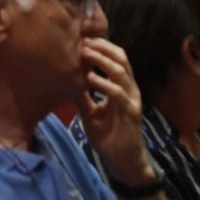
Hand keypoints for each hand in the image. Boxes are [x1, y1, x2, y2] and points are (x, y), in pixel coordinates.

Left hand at [77, 36, 153, 182]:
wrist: (124, 160)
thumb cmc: (109, 136)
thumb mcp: (90, 113)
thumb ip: (82, 97)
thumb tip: (67, 81)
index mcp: (123, 87)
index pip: (117, 58)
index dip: (102, 46)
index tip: (83, 39)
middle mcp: (130, 89)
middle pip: (121, 58)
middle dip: (102, 47)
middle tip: (83, 42)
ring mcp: (132, 100)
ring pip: (121, 71)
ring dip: (102, 61)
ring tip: (85, 54)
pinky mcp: (131, 113)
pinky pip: (118, 94)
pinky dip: (104, 84)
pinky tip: (90, 79)